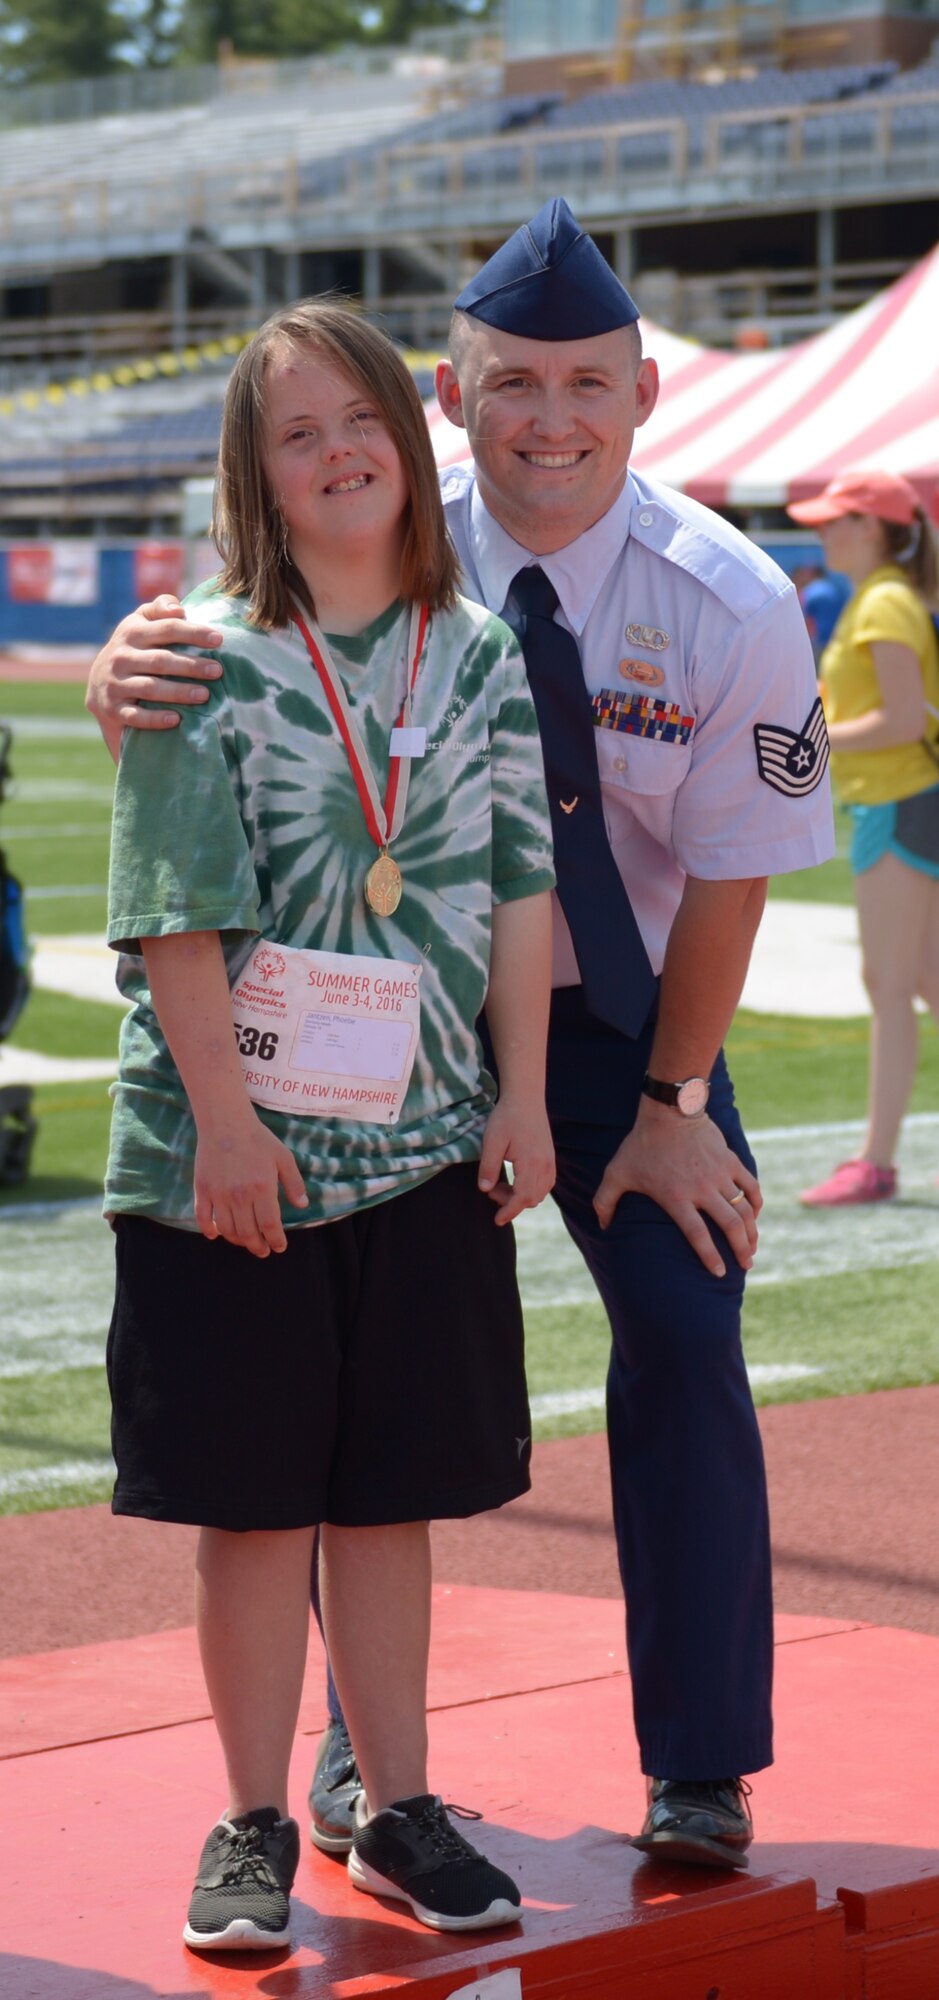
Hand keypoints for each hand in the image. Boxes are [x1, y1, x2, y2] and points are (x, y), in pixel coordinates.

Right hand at [85, 596, 223, 736]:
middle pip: (160, 660)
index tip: (219, 640)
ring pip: (150, 688)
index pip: (167, 628)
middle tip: (218, 671)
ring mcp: (115, 683)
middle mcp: (120, 657)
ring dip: (178, 692)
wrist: (98, 683)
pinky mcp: (113, 708)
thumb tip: (179, 609)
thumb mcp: (140, 623)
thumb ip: (159, 609)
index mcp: (131, 632)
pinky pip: (135, 715)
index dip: (193, 632)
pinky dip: (155, 718)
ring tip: (205, 695)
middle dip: (191, 665)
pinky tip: (176, 719)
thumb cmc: (133, 648)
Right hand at [193, 1108, 307, 1258]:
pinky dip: (209, 1231)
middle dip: (257, 1247)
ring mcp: (219, 1195)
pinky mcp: (202, 1190)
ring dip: (237, 1241)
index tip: (279, 1247)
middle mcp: (239, 1196)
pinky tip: (216, 1234)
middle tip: (263, 1251)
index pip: (270, 1225)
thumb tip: (302, 1205)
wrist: (225, 1122)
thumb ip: (294, 1183)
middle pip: (248, 1233)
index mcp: (262, 1189)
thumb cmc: (258, 1139)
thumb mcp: (283, 1157)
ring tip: (245, 1242)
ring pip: (227, 1230)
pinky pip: (203, 1219)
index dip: (276, 1240)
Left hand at [478, 1094, 555, 1226]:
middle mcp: (545, 1166)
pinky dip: (531, 1189)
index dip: (509, 1211)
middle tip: (492, 1190)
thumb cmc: (507, 1117)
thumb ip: (488, 1166)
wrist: (526, 1098)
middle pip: (531, 1199)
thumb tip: (485, 1189)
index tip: (497, 1220)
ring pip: (540, 1193)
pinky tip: (516, 1180)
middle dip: (511, 1203)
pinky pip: (545, 1184)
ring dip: (521, 1197)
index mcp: (531, 1163)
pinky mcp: (550, 1158)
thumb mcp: (492, 1141)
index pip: (522, 1198)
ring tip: (501, 1184)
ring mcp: (550, 1162)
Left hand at [592, 1102, 761, 1276]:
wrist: (668, 1110)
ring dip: (752, 1231)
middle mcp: (702, 1189)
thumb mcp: (616, 1173)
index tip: (719, 1273)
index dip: (711, 1256)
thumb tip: (602, 1227)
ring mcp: (719, 1174)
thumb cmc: (640, 1144)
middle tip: (746, 1265)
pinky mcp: (730, 1160)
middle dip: (741, 1250)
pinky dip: (756, 1202)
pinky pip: (750, 1186)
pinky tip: (755, 1215)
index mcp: (676, 1197)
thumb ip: (605, 1202)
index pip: (698, 1235)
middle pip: (730, 1226)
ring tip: (752, 1247)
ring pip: (744, 1209)